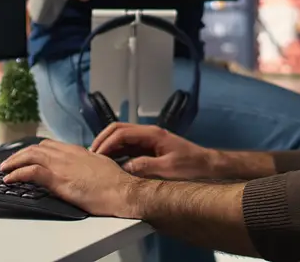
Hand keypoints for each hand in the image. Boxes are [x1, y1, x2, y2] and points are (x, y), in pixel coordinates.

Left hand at [0, 139, 140, 217]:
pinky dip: (17, 174)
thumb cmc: (115, 183)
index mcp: (77, 151)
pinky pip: (31, 172)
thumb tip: (82, 170)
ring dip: (14, 162)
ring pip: (30, 156)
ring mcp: (62, 165)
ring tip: (4, 170)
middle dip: (20, 154)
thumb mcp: (100, 166)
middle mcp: (67, 154)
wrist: (122, 191)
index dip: (34, 150)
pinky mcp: (58, 179)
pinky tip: (10, 179)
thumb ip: (86, 165)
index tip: (26, 155)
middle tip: (9, 163)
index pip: (49, 145)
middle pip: (36, 148)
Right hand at [91, 122, 218, 180]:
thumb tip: (124, 167)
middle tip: (91, 155)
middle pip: (119, 130)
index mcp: (153, 134)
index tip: (97, 156)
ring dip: (109, 146)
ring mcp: (149, 140)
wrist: (208, 166)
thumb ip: (146, 166)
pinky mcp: (150, 148)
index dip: (107, 143)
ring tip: (98, 160)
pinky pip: (129, 146)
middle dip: (103, 140)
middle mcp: (149, 133)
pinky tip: (112, 163)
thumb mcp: (168, 169)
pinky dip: (118, 152)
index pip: (122, 132)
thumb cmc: (192, 166)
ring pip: (122, 137)